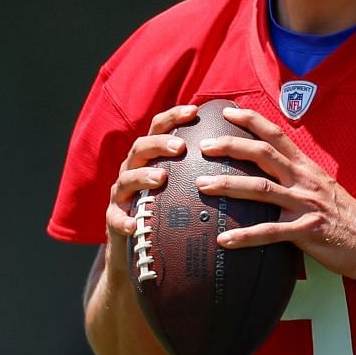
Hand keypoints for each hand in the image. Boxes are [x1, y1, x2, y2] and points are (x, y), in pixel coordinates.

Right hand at [103, 104, 200, 244]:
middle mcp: (132, 170)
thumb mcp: (182, 185)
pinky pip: (115, 218)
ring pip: (126, 179)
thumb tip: (241, 150)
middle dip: (158, 144)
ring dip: (142, 176)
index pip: (158, 129)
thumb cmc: (167, 210)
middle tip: (180, 146)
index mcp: (149, 158)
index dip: (174, 117)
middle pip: (140, 148)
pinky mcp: (114, 219)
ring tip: (161, 178)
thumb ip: (201, 167)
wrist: (137, 244)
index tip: (195, 110)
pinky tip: (133, 225)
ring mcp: (121, 194)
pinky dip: (123, 220)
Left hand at [195, 105, 355, 281]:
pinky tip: (223, 239)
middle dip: (231, 147)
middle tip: (203, 146)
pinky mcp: (307, 231)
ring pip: (261, 191)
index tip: (227, 111)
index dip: (251, 121)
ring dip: (228, 186)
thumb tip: (268, 173)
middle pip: (263, 155)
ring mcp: (305, 205)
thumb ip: (296, 178)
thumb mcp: (321, 188)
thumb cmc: (344, 217)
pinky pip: (270, 233)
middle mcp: (304, 181)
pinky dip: (245, 236)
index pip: (276, 136)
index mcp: (306, 168)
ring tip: (201, 186)